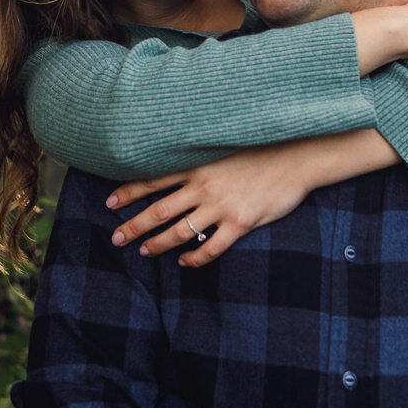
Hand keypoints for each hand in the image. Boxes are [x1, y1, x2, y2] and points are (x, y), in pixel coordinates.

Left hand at [105, 134, 388, 266]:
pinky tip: (185, 262)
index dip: (129, 193)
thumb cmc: (262, 147)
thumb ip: (202, 158)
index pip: (154, 179)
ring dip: (158, 243)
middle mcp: (204, 185)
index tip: (110, 203)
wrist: (298, 156)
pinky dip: (195, 258)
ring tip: (144, 251)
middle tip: (116, 238)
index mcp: (198, 164)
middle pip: (159, 210)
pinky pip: (212, 247)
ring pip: (181, 230)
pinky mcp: (241, 221)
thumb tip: (180, 165)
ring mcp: (222, 205)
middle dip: (134, 225)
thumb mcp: (224, 146)